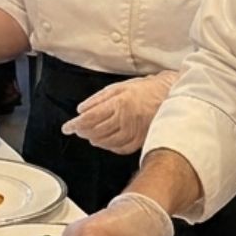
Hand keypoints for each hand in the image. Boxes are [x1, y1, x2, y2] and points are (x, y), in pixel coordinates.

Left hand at [61, 72, 177, 154]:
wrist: (169, 95)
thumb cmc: (144, 89)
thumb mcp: (118, 87)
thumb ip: (97, 99)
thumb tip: (80, 110)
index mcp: (118, 103)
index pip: (89, 118)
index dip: (75, 125)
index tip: (66, 128)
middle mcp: (125, 119)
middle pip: (96, 132)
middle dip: (82, 132)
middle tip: (77, 130)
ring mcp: (134, 131)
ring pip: (106, 142)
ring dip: (94, 140)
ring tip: (89, 135)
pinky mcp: (141, 140)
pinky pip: (120, 148)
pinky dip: (109, 146)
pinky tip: (105, 141)